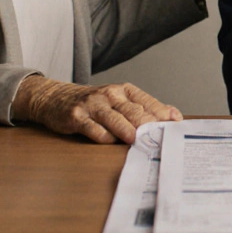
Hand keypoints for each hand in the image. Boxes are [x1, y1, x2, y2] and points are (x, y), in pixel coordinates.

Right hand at [12, 76, 181, 143]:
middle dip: (147, 124)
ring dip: (127, 130)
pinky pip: (93, 128)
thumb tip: (173, 116)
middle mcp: (110, 94)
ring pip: (115, 119)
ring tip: (137, 139)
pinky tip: (111, 142)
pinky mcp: (77, 117)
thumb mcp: (118, 100)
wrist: (55, 98)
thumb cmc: (94, 103)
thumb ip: (142, 108)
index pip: (147, 101)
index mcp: (124, 90)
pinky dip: (104, 137)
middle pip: (133, 111)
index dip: (162, 113)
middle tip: (160, 136)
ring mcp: (93, 105)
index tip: (176, 123)